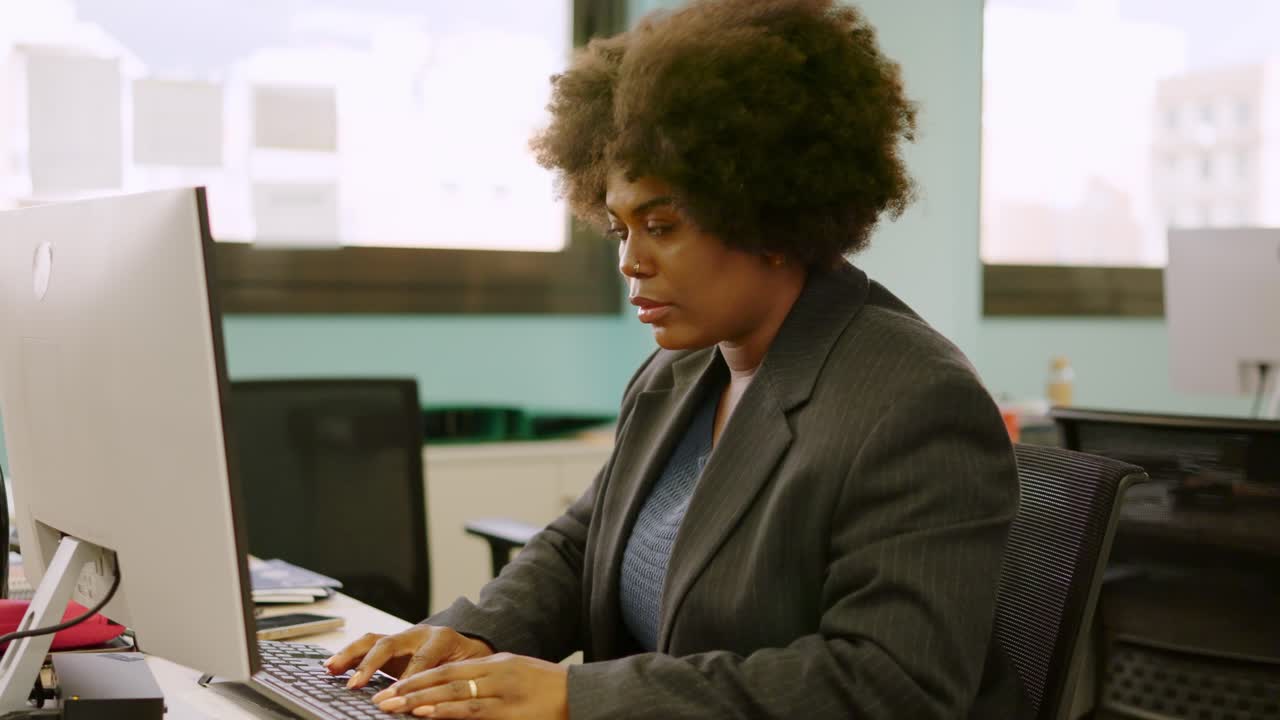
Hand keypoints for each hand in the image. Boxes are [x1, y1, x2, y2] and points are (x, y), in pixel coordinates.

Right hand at [324, 625, 493, 688]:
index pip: (422, 659)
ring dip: (351, 655)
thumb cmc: (471, 664)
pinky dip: (349, 655)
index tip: (396, 698)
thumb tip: (439, 705)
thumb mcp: (469, 673)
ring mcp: (405, 637)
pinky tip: (332, 666)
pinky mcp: (393, 645)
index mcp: (443, 638)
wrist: (472, 649)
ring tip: (332, 669)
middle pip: (391, 644)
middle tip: (356, 685)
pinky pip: (367, 645)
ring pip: (374, 640)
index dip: (408, 680)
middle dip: (371, 665)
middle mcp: (420, 634)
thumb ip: (453, 685)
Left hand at [370, 652, 567, 718]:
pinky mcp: (511, 712)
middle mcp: (497, 672)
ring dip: (420, 700)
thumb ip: (488, 683)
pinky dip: (448, 711)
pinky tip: (428, 713)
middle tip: (380, 698)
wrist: (585, 695)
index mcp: (497, 662)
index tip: (392, 686)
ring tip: (393, 706)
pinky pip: (474, 710)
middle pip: (445, 677)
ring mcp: (504, 692)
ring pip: (454, 692)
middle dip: (410, 688)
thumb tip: (453, 695)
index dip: (419, 677)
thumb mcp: (518, 678)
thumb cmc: (553, 691)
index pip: (449, 667)